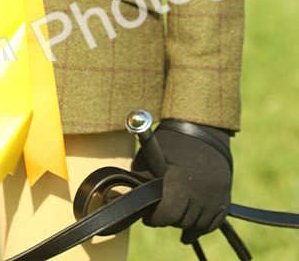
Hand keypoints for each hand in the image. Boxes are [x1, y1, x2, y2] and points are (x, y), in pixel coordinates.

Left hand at [131, 120, 232, 240]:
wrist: (203, 127)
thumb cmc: (173, 139)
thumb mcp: (152, 154)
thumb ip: (142, 178)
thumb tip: (132, 197)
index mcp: (180, 182)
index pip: (166, 214)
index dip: (155, 218)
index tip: (149, 217)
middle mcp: (200, 193)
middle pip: (182, 221)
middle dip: (169, 219)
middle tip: (161, 213)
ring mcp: (215, 196)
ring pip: (198, 225)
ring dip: (185, 224)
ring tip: (176, 218)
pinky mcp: (224, 197)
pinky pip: (214, 222)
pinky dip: (203, 226)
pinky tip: (192, 228)